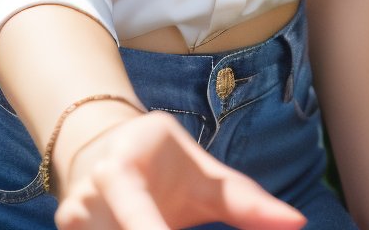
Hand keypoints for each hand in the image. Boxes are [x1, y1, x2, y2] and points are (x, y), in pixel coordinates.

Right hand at [54, 108, 305, 228]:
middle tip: (183, 227)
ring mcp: (72, 221)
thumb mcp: (202, 171)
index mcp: (120, 169)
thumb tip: (297, 222)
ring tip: (173, 217)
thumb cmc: (163, 160)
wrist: (100, 146)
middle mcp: (88, 198)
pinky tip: (157, 223)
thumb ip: (245, 201)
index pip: (137, 215)